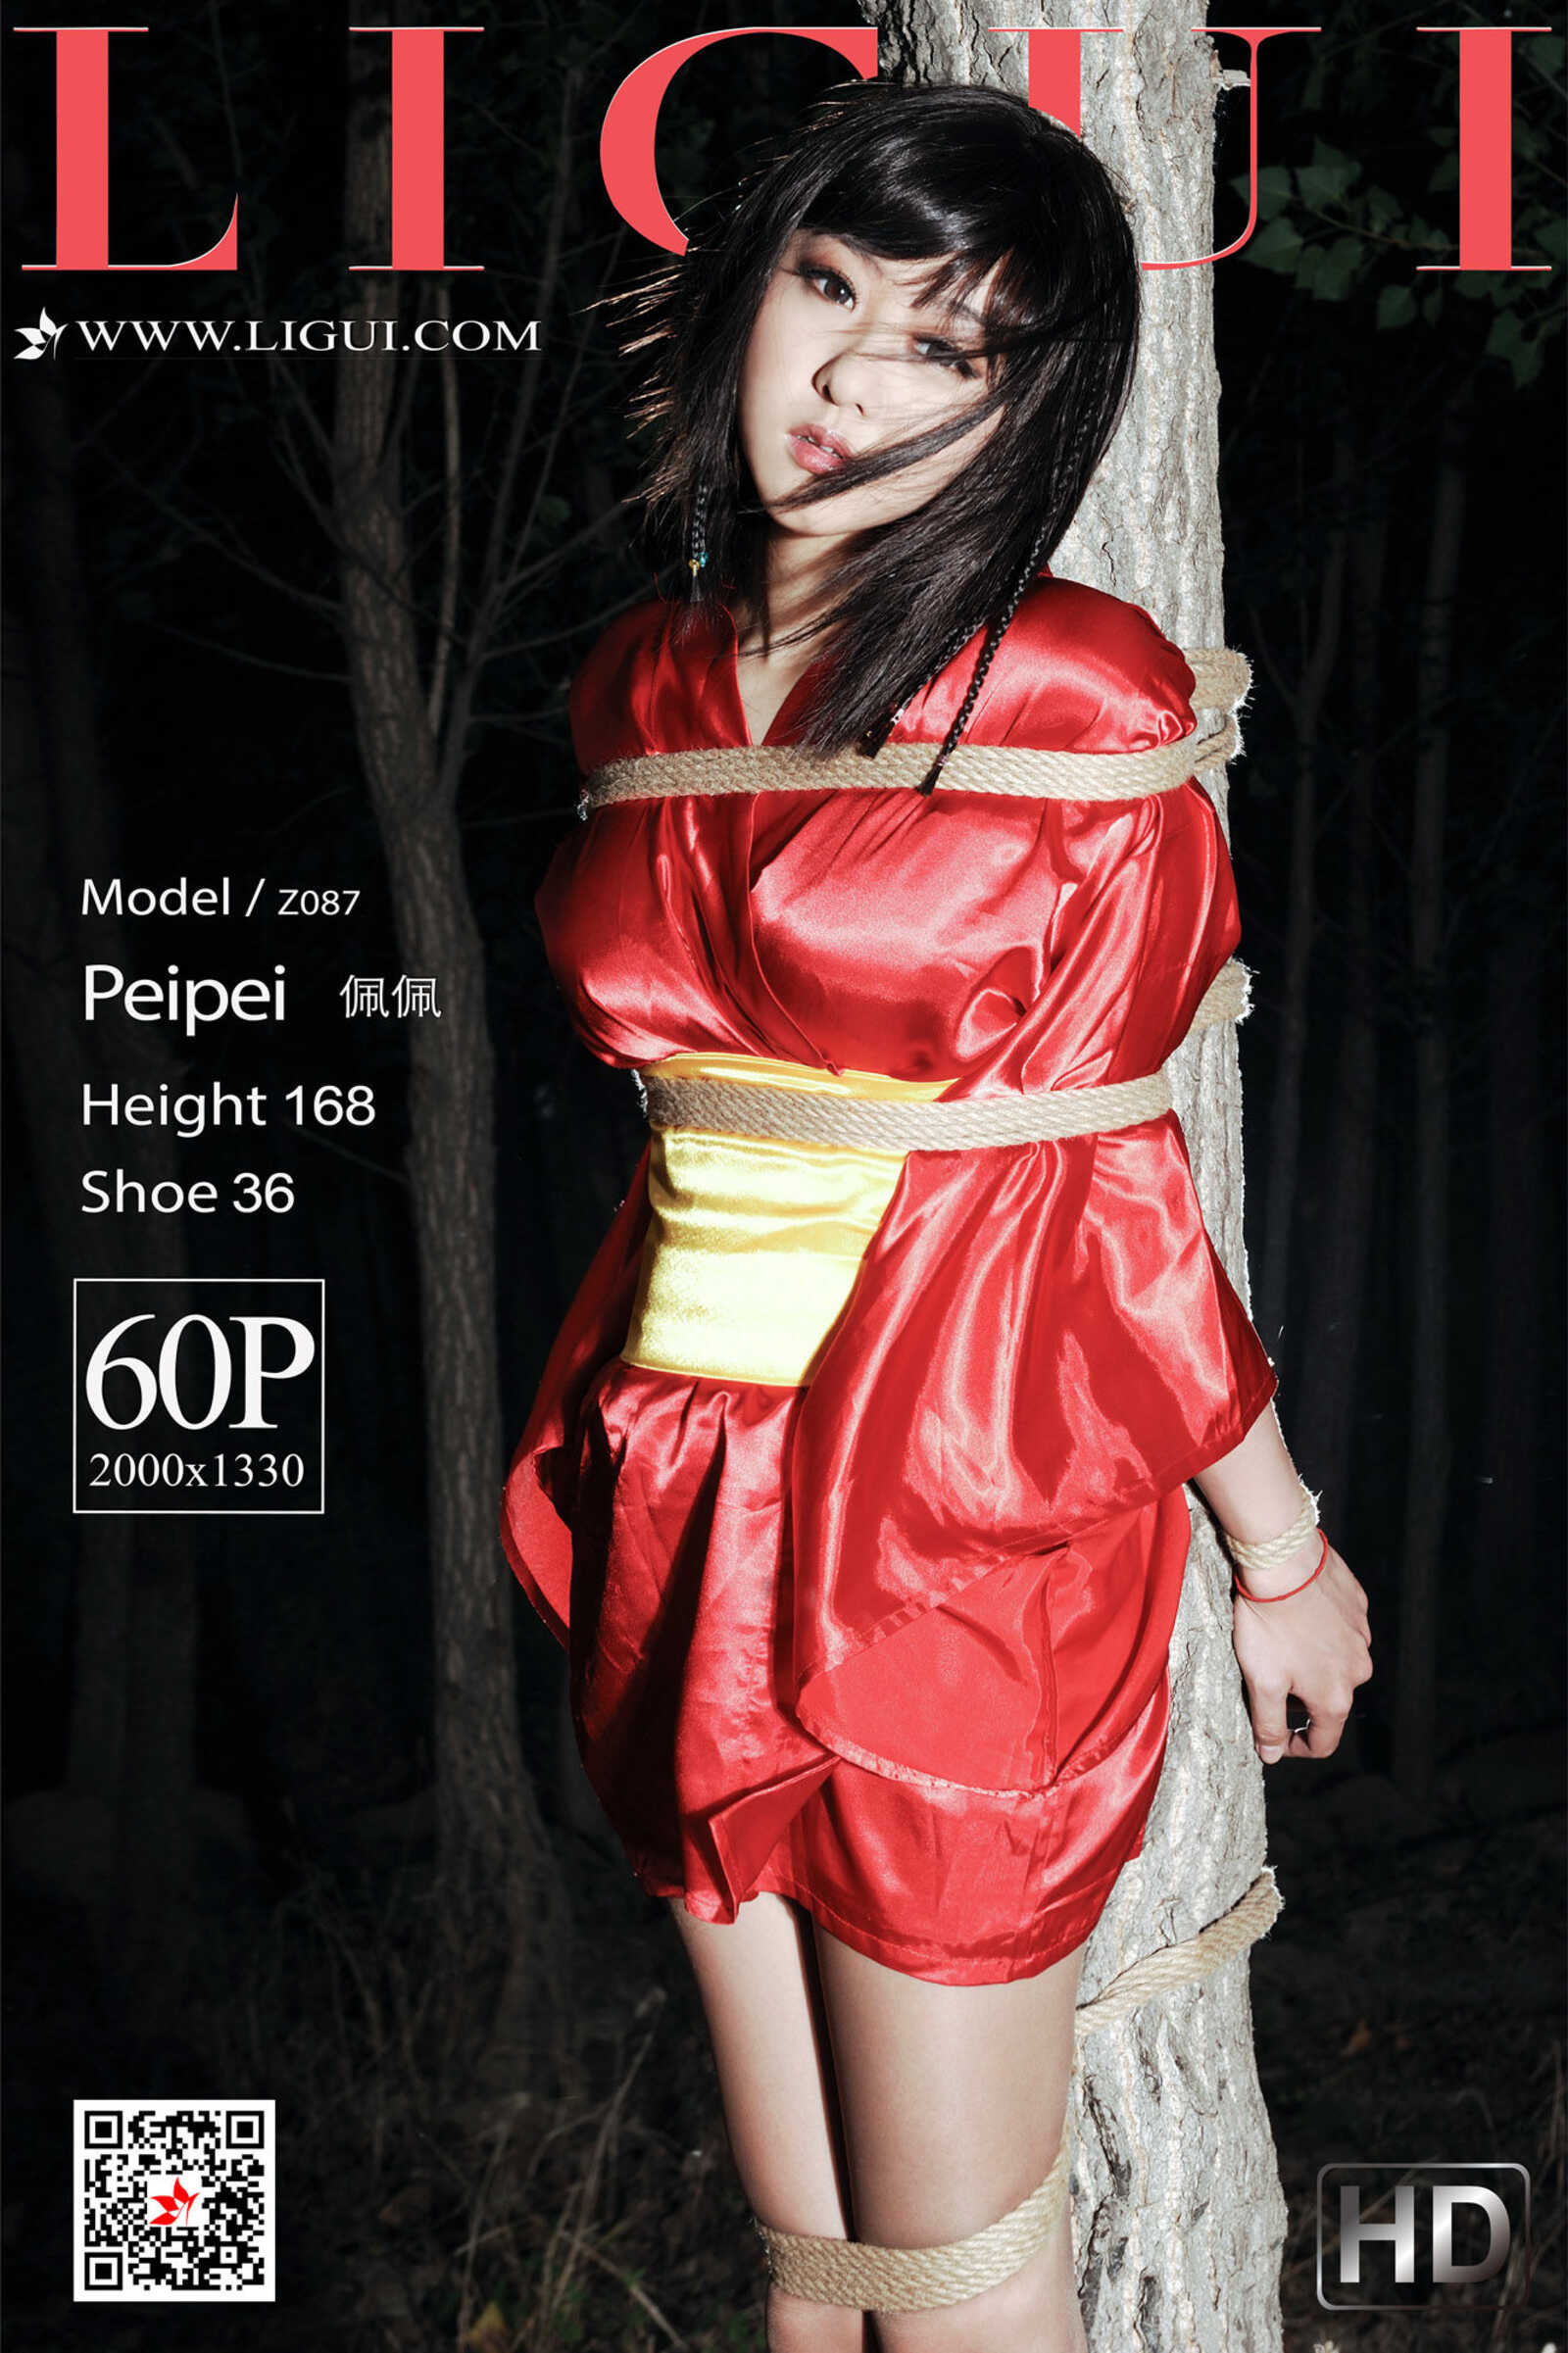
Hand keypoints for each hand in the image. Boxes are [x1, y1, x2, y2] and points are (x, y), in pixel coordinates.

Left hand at [1230, 1540, 1372, 1763]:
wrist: (1284, 1562)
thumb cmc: (1269, 1623)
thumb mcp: (1260, 1681)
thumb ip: (1268, 1724)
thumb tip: (1271, 1754)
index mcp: (1335, 1697)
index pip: (1324, 1742)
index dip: (1297, 1747)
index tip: (1276, 1737)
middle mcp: (1358, 1671)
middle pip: (1330, 1701)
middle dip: (1301, 1698)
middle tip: (1270, 1676)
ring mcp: (1362, 1637)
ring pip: (1337, 1663)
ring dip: (1312, 1662)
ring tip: (1282, 1641)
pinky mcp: (1358, 1608)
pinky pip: (1341, 1631)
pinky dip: (1322, 1631)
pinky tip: (1298, 1616)